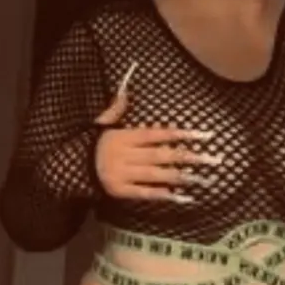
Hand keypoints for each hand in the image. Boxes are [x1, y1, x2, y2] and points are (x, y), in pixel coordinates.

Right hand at [94, 93, 220, 202]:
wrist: (72, 169)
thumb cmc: (93, 144)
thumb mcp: (103, 123)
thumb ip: (117, 108)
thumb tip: (127, 88)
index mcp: (124, 137)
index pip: (157, 134)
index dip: (180, 135)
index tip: (203, 136)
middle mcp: (126, 156)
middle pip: (162, 156)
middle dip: (189, 157)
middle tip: (212, 160)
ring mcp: (124, 175)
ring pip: (157, 176)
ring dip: (181, 177)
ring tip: (203, 179)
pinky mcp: (122, 192)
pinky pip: (146, 194)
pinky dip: (164, 195)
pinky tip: (182, 196)